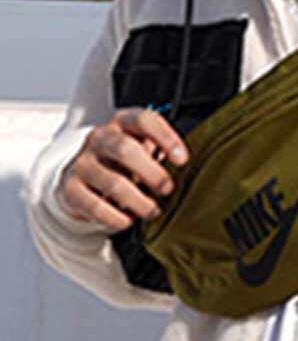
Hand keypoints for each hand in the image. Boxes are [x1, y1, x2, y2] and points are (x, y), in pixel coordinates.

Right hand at [56, 108, 188, 230]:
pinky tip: (128, 220)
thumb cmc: (121, 166)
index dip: (166, 138)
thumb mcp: (142, 151)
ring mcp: (82, 163)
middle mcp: (99, 139)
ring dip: (140, 203)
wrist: (82, 183)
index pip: (144, 120)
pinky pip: (96, 207)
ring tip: (152, 211)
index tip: (182, 160)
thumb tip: (184, 165)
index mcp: (121, 124)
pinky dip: (117, 218)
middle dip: (153, 174)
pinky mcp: (70, 189)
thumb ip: (161, 152)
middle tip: (167, 190)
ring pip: (114, 184)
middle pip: (126, 150)